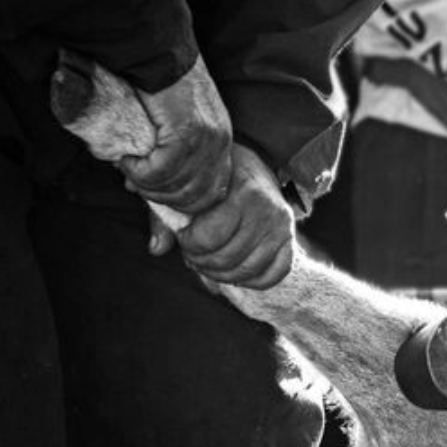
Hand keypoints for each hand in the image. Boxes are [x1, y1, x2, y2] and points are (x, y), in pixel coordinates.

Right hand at [119, 54, 231, 212]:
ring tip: (128, 168)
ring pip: (176, 185)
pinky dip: (140, 172)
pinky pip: (162, 170)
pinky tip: (127, 160)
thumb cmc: (158, 85)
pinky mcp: (186, 133)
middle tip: (135, 183)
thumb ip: (170, 156)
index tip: (155, 193)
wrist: (156, 52)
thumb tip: (146, 190)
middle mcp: (220, 143)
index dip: (183, 202)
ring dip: (147, 184)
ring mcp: (206, 140)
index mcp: (221, 142)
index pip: (213, 192)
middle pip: (196, 196)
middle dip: (162, 197)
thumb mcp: (175, 125)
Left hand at [175, 143, 295, 288]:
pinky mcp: (290, 241)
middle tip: (193, 253)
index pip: (208, 237)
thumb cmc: (215, 179)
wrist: (252, 165)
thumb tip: (156, 249)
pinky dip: (252, 280)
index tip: (184, 235)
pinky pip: (273, 274)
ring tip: (209, 263)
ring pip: (247, 270)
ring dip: (221, 274)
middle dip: (201, 261)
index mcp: (242, 190)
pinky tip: (235, 271)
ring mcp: (282, 227)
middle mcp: (267, 209)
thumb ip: (166, 216)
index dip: (188, 244)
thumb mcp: (189, 187)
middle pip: (226, 257)